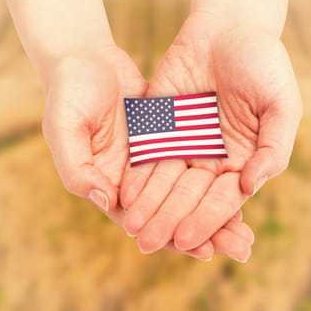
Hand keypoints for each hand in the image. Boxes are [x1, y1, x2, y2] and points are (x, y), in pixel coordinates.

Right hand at [42, 45, 253, 260]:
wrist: (84, 61)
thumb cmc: (68, 95)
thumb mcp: (65, 131)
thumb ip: (77, 169)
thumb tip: (105, 200)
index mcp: (108, 182)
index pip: (143, 220)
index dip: (171, 236)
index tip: (202, 250)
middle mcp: (133, 177)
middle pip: (172, 210)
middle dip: (205, 230)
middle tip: (240, 247)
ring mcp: (153, 155)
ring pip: (187, 189)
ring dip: (214, 208)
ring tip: (245, 228)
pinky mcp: (167, 135)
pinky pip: (193, 158)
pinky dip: (213, 174)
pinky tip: (239, 184)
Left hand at [120, 13, 300, 256]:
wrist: (227, 28)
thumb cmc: (261, 62)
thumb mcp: (280, 104)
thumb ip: (273, 147)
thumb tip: (251, 185)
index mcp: (239, 160)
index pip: (221, 200)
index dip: (204, 221)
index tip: (186, 240)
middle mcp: (209, 157)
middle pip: (187, 197)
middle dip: (169, 221)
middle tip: (149, 244)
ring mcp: (183, 143)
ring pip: (163, 182)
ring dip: (148, 206)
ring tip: (132, 228)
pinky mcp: (160, 125)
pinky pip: (146, 154)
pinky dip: (136, 175)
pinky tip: (124, 195)